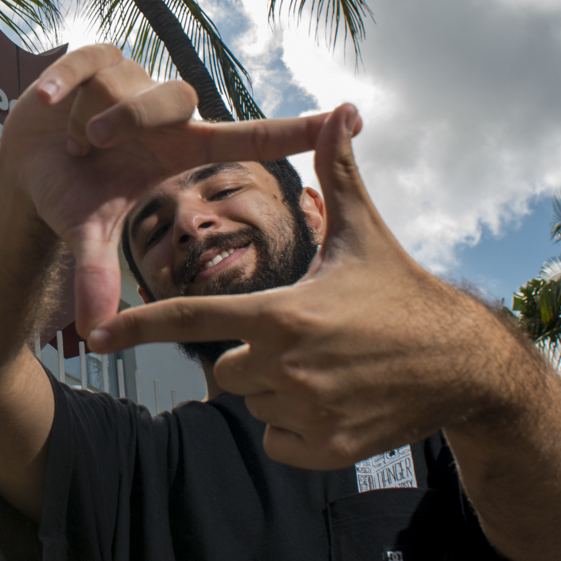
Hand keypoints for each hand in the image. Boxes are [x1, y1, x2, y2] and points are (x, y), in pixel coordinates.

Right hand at [0, 45, 333, 338]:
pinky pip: (84, 63)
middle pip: (177, 99)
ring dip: (95, 115)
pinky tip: (47, 104)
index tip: (346, 116)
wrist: (30, 163)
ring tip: (76, 140)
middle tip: (96, 146)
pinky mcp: (91, 61)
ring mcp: (131, 80)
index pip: (249, 137)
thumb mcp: (89, 231)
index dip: (295, 130)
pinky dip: (63, 84)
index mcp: (182, 147)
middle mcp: (166, 111)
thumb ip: (97, 273)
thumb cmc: (77, 193)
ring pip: (129, 84)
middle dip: (133, 119)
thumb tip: (95, 330)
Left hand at [86, 104, 536, 469]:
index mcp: (280, 315)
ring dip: (275, 389)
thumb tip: (338, 111)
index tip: (97, 335)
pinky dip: (294, 427)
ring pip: (253, 403)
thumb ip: (336, 175)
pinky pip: (277, 440)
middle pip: (224, 368)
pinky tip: (332, 401)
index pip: (191, 318)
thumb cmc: (404, 292)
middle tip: (303, 339)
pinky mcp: (324, 449)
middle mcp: (283, 367)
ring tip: (327, 367)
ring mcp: (304, 412)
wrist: (463, 365)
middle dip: (251, 354)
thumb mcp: (364, 233)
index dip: (139, 325)